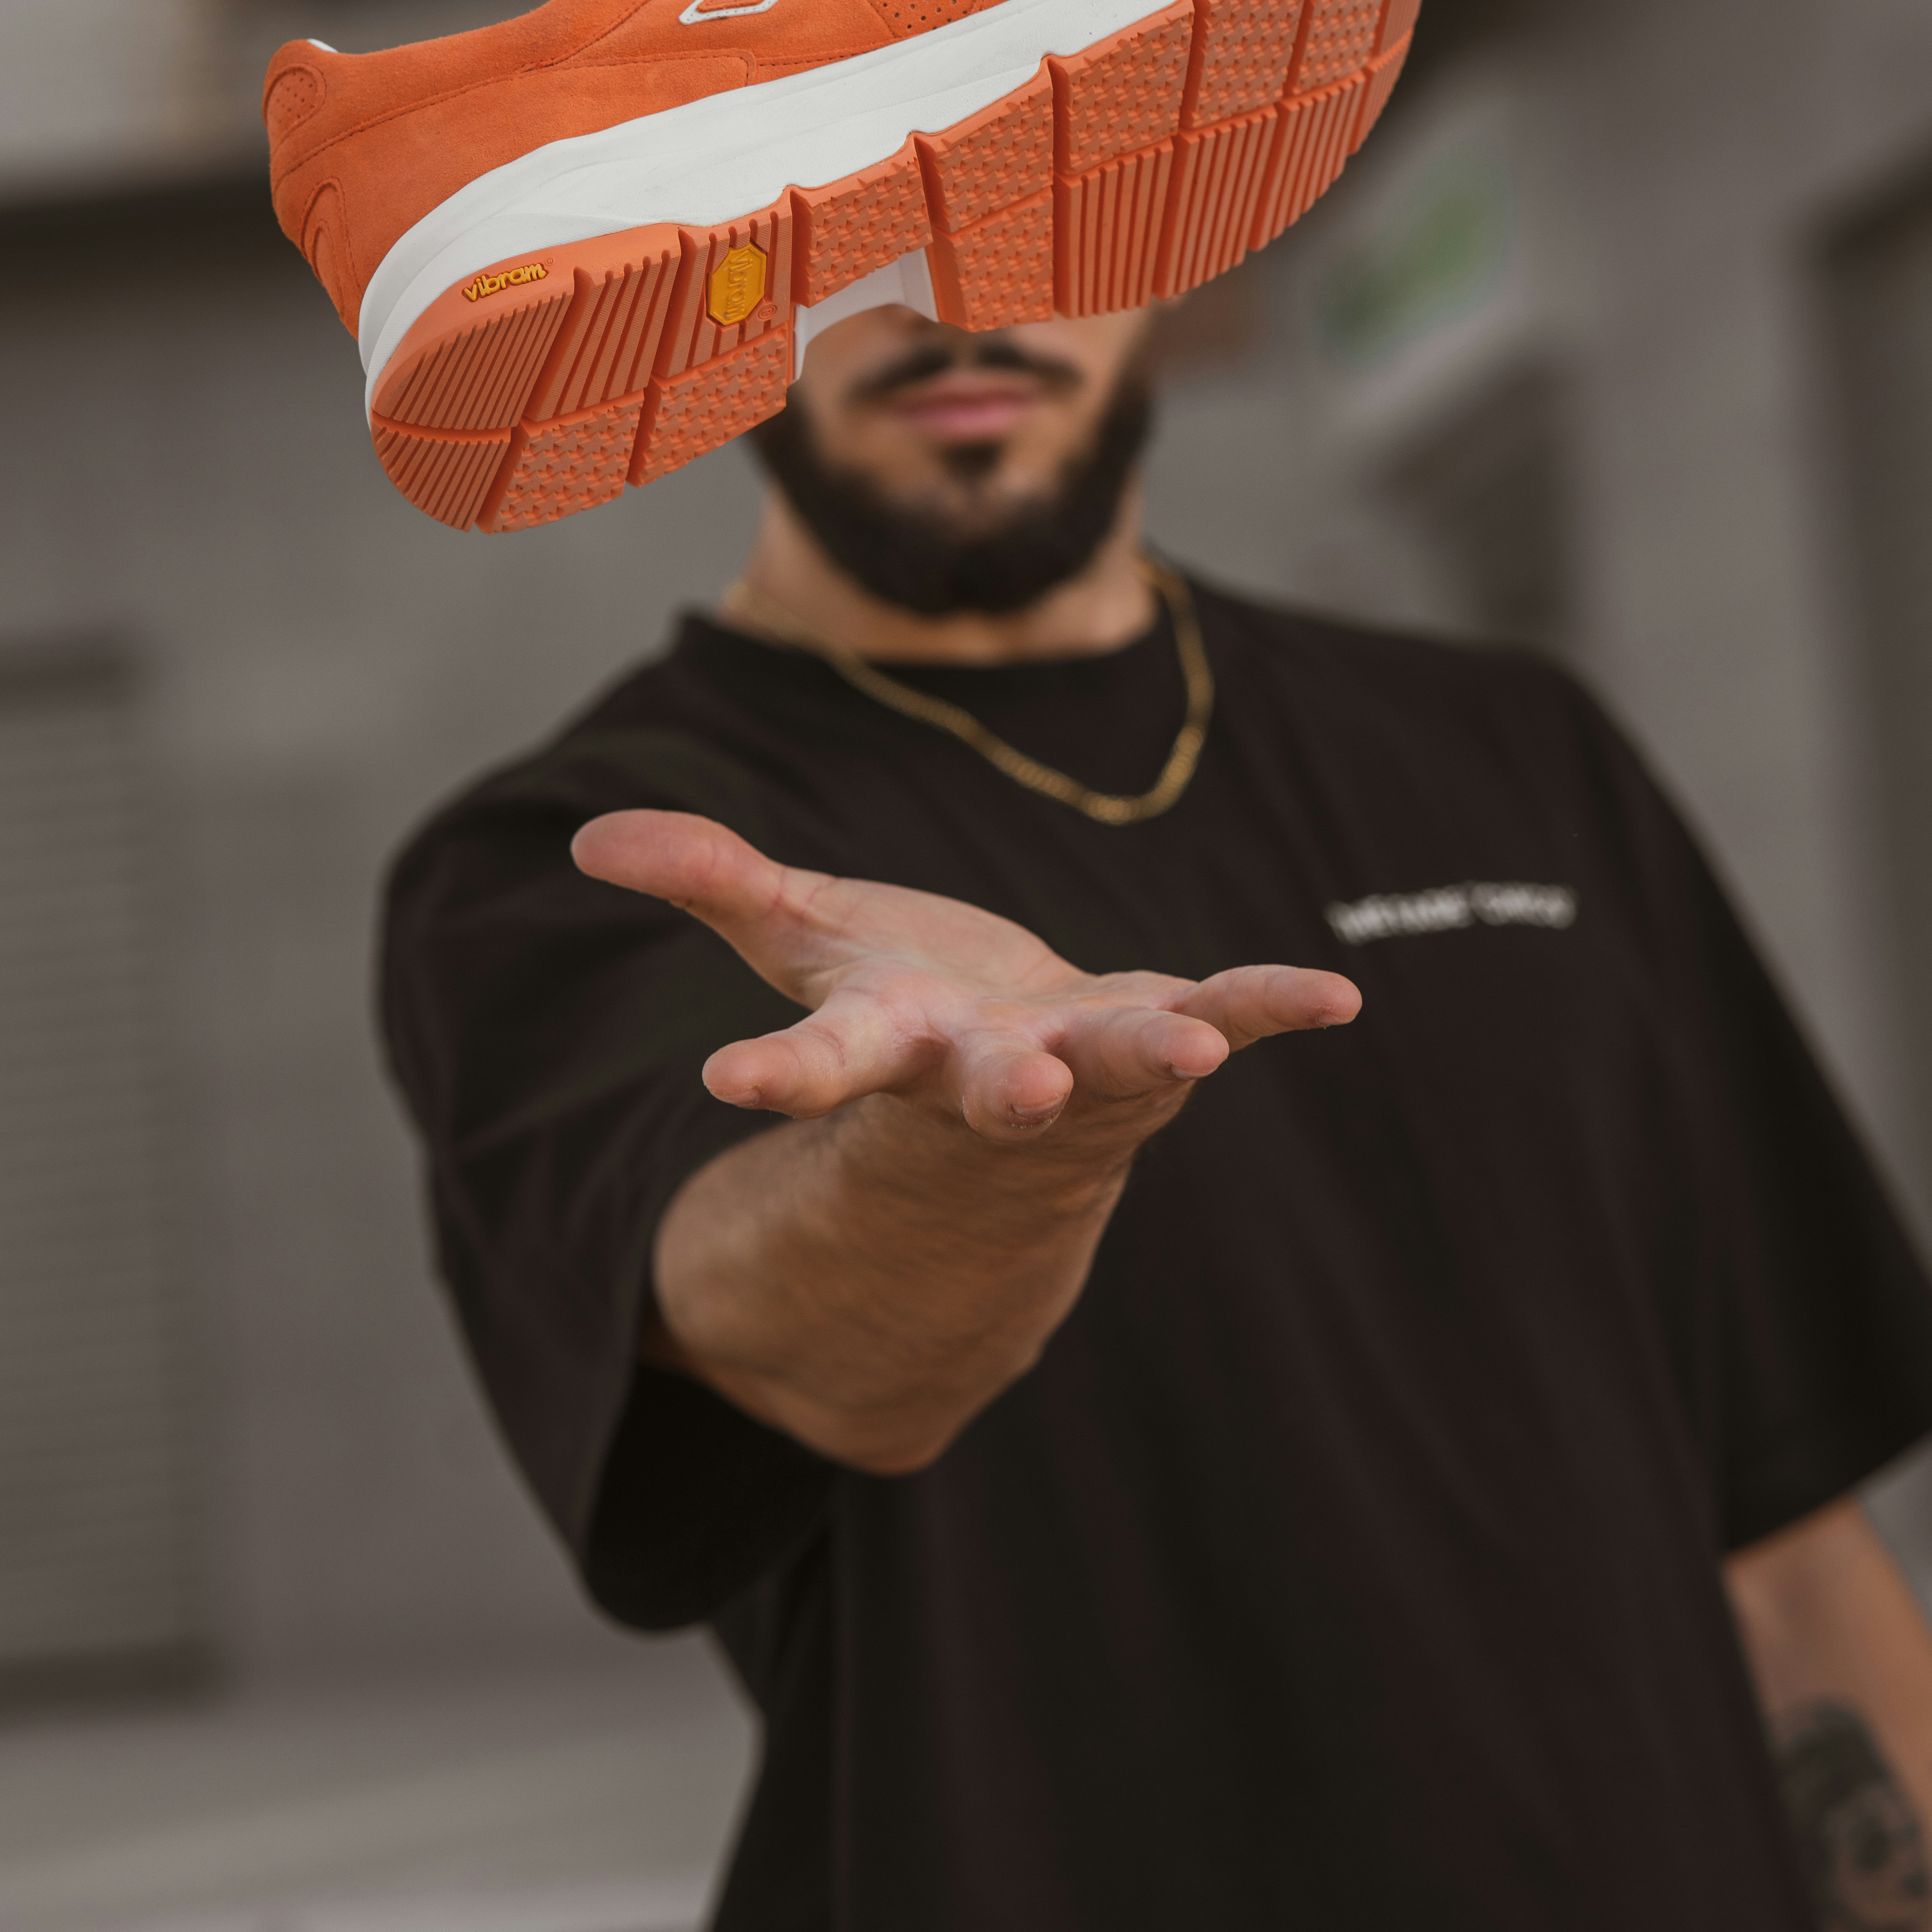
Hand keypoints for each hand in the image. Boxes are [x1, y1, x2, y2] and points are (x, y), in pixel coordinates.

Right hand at [571, 807, 1359, 1146]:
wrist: (1015, 1088)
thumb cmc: (898, 1004)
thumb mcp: (798, 935)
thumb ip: (710, 881)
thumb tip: (591, 839)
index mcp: (888, 1045)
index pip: (820, 1064)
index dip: (776, 1075)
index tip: (722, 1084)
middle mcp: (987, 1073)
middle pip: (991, 1086)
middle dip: (1010, 1088)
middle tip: (1027, 1092)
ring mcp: (1086, 1064)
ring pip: (1123, 1061)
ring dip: (1159, 1052)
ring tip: (1201, 1048)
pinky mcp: (1163, 1037)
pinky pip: (1228, 1017)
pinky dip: (1278, 1005)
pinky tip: (1340, 996)